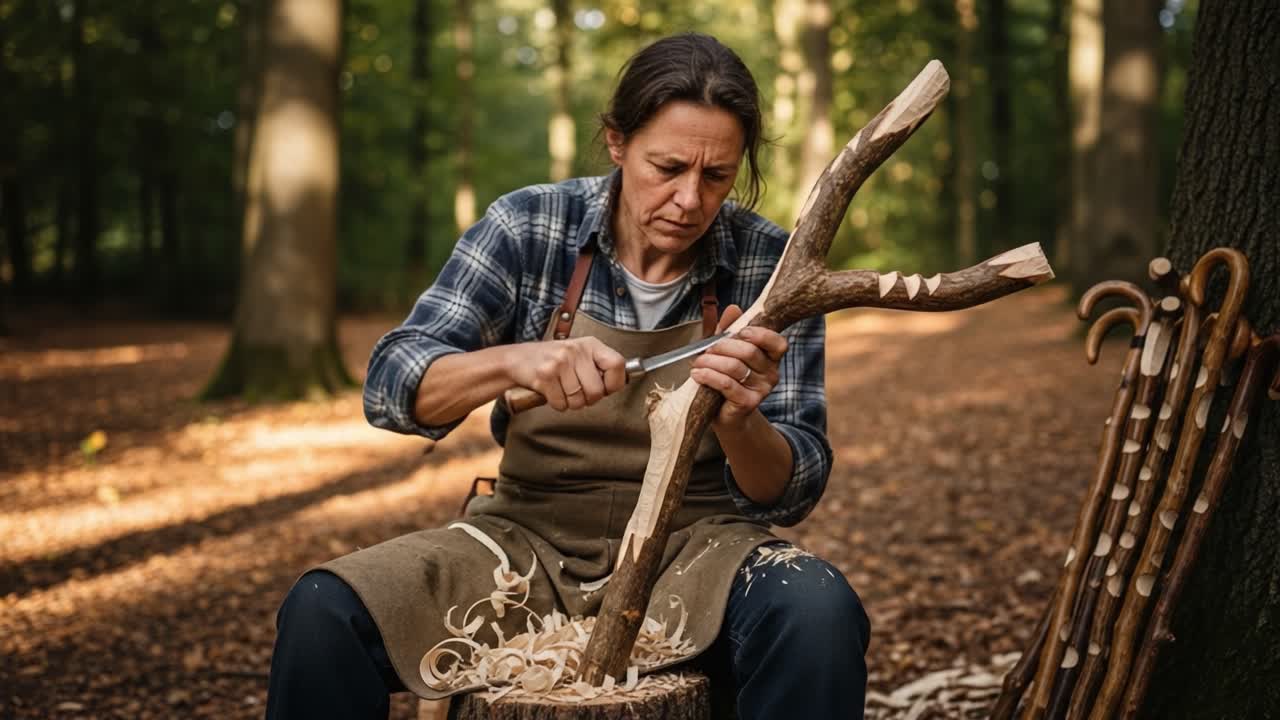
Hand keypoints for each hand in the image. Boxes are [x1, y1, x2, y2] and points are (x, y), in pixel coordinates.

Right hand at [506, 336, 626, 410]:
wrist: (516, 359)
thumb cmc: (552, 360)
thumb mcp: (578, 354)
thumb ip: (598, 366)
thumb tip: (619, 383)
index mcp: (590, 344)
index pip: (617, 365)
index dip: (614, 383)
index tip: (605, 389)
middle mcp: (576, 350)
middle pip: (597, 391)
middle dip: (588, 400)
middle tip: (578, 393)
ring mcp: (559, 362)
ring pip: (578, 400)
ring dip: (570, 403)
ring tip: (562, 390)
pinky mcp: (545, 376)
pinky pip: (561, 403)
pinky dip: (557, 404)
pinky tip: (551, 392)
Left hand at [690, 304, 787, 428]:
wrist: (723, 413)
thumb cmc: (725, 377)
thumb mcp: (725, 350)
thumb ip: (730, 330)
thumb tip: (734, 308)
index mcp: (771, 357)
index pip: (777, 342)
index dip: (760, 334)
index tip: (739, 332)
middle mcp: (771, 373)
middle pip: (749, 352)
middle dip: (723, 346)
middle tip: (706, 349)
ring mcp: (762, 390)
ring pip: (735, 367)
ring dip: (711, 362)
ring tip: (697, 363)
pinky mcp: (748, 403)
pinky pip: (727, 384)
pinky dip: (709, 376)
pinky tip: (697, 374)